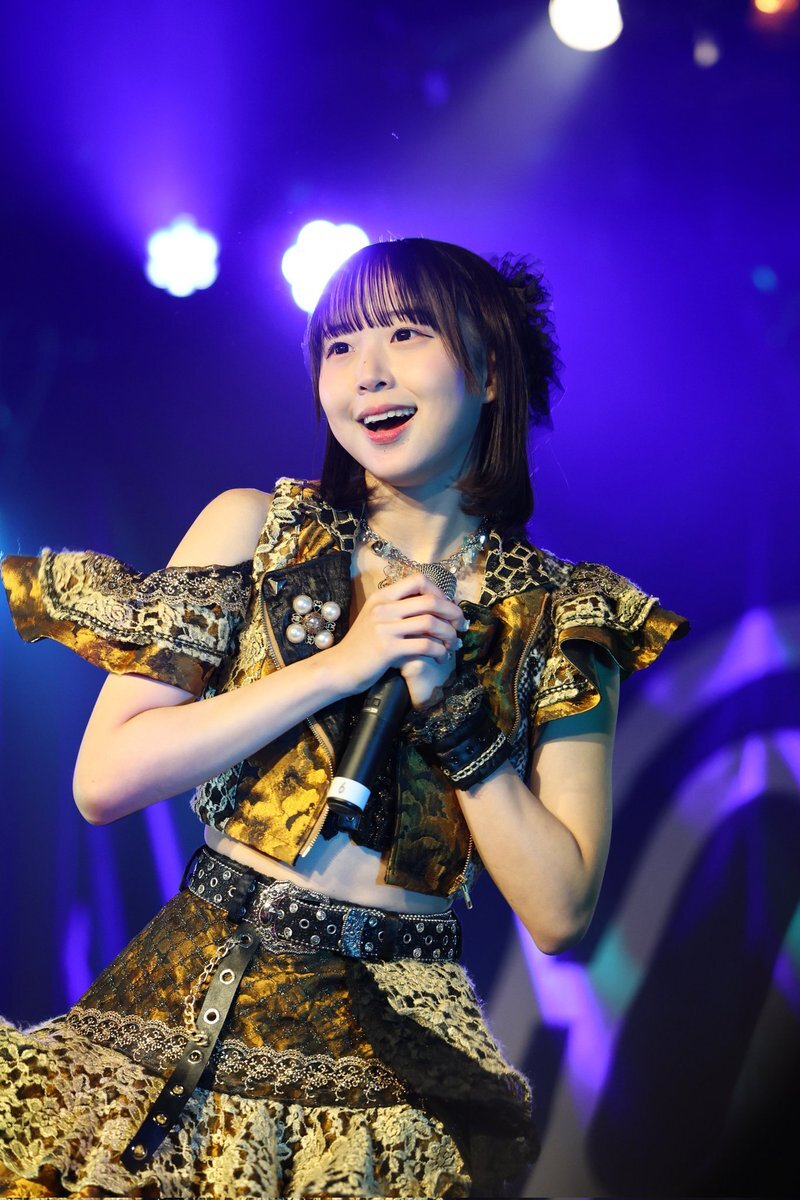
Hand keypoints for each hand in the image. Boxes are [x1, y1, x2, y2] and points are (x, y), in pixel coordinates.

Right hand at [327, 572, 464, 698]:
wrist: (339, 668)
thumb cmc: (362, 646)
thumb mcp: (376, 619)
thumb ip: (399, 610)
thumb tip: (435, 607)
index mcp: (382, 596)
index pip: (418, 579)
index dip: (439, 591)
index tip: (447, 607)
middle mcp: (384, 608)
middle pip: (430, 600)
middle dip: (453, 613)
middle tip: (460, 626)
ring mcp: (385, 627)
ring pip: (431, 622)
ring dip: (449, 634)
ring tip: (453, 644)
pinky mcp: (388, 649)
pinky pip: (425, 645)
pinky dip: (439, 651)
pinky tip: (441, 657)